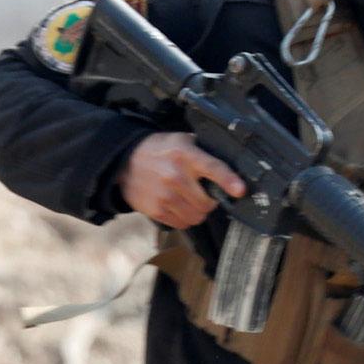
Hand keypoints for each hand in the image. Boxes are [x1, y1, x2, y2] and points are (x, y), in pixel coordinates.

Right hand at [118, 132, 245, 228]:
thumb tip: (228, 160)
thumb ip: (201, 150)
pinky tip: (179, 208)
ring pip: (196, 216)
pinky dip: (184, 219)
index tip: (240, 190)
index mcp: (185, 155)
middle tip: (205, 195)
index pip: (212, 169)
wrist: (123, 162)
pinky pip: (181, 223)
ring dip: (198, 212)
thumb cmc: (157, 150)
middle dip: (210, 201)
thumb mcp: (180, 140)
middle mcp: (175, 176)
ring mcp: (164, 195)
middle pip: (207, 202)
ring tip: (191, 202)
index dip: (228, 180)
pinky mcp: (155, 210)